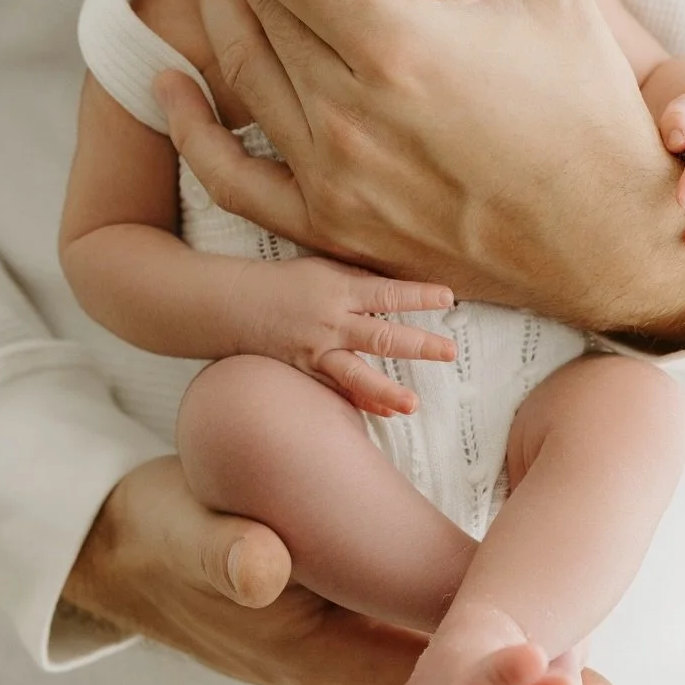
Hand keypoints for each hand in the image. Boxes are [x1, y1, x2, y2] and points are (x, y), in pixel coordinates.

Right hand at [61, 456, 618, 684]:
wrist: (123, 550)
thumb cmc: (157, 535)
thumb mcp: (181, 531)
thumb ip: (221, 549)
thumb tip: (261, 569)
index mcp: (310, 655)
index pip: (423, 681)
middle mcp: (334, 673)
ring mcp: (337, 661)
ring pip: (434, 674)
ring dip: (496, 671)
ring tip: (581, 669)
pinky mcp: (338, 636)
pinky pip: (412, 648)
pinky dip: (464, 647)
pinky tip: (514, 626)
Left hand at [156, 0, 684, 343]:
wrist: (610, 241)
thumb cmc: (588, 114)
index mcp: (394, 42)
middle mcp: (346, 110)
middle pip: (252, 3)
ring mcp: (332, 174)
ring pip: (240, 74)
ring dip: (207, 5)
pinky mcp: (333, 226)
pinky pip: (235, 177)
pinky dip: (194, 130)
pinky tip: (171, 86)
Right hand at [243, 258, 455, 416]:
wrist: (236, 306)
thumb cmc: (286, 283)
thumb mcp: (325, 271)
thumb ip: (360, 284)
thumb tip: (398, 294)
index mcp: (339, 291)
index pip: (387, 292)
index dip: (418, 295)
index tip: (448, 297)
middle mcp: (331, 323)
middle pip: (381, 336)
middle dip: (418, 345)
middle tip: (449, 351)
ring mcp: (317, 352)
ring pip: (357, 375)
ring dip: (387, 391)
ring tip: (413, 405)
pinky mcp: (306, 373)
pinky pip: (337, 392)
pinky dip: (362, 403)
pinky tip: (387, 413)